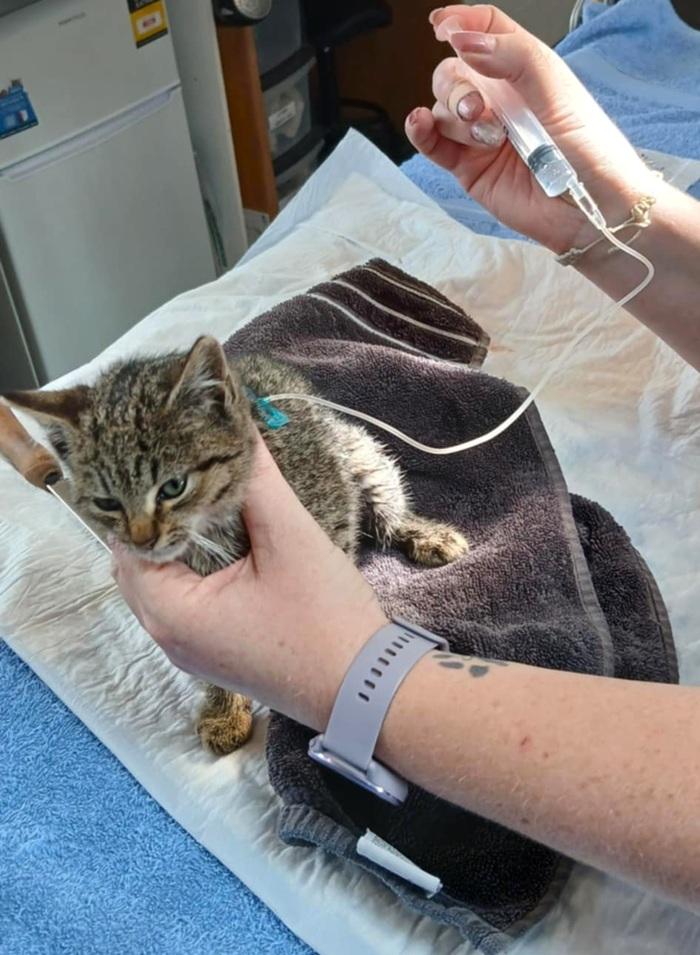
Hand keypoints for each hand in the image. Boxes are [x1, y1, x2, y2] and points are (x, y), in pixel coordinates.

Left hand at [112, 431, 387, 728]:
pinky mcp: (215, 653)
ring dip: (182, 544)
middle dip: (165, 519)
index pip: (129, 542)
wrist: (368, 690)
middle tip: (194, 475)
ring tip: (212, 502)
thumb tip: (238, 425)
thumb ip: (257, 481)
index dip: (149, 499)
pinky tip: (227, 543)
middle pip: (140, 563)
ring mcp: (190, 651)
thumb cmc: (326, 618)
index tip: (172, 462)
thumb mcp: (291, 538)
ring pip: (163, 582)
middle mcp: (168, 637)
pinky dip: (195, 570)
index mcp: (171, 613)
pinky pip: (186, 602)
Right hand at [405, 5, 654, 253]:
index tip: (442, 27)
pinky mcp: (469, 167)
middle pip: (454, 72)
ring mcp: (481, 134)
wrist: (589, 208)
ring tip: (486, 138)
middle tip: (476, 109)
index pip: (486, 30)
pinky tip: (421, 125)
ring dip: (454, 118)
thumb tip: (463, 40)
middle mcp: (500, 99)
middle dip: (456, 87)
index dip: (462, 22)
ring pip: (442, 109)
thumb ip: (511, 57)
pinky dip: (421, 133)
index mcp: (524, 70)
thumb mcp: (555, 89)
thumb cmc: (589, 150)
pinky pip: (434, 144)